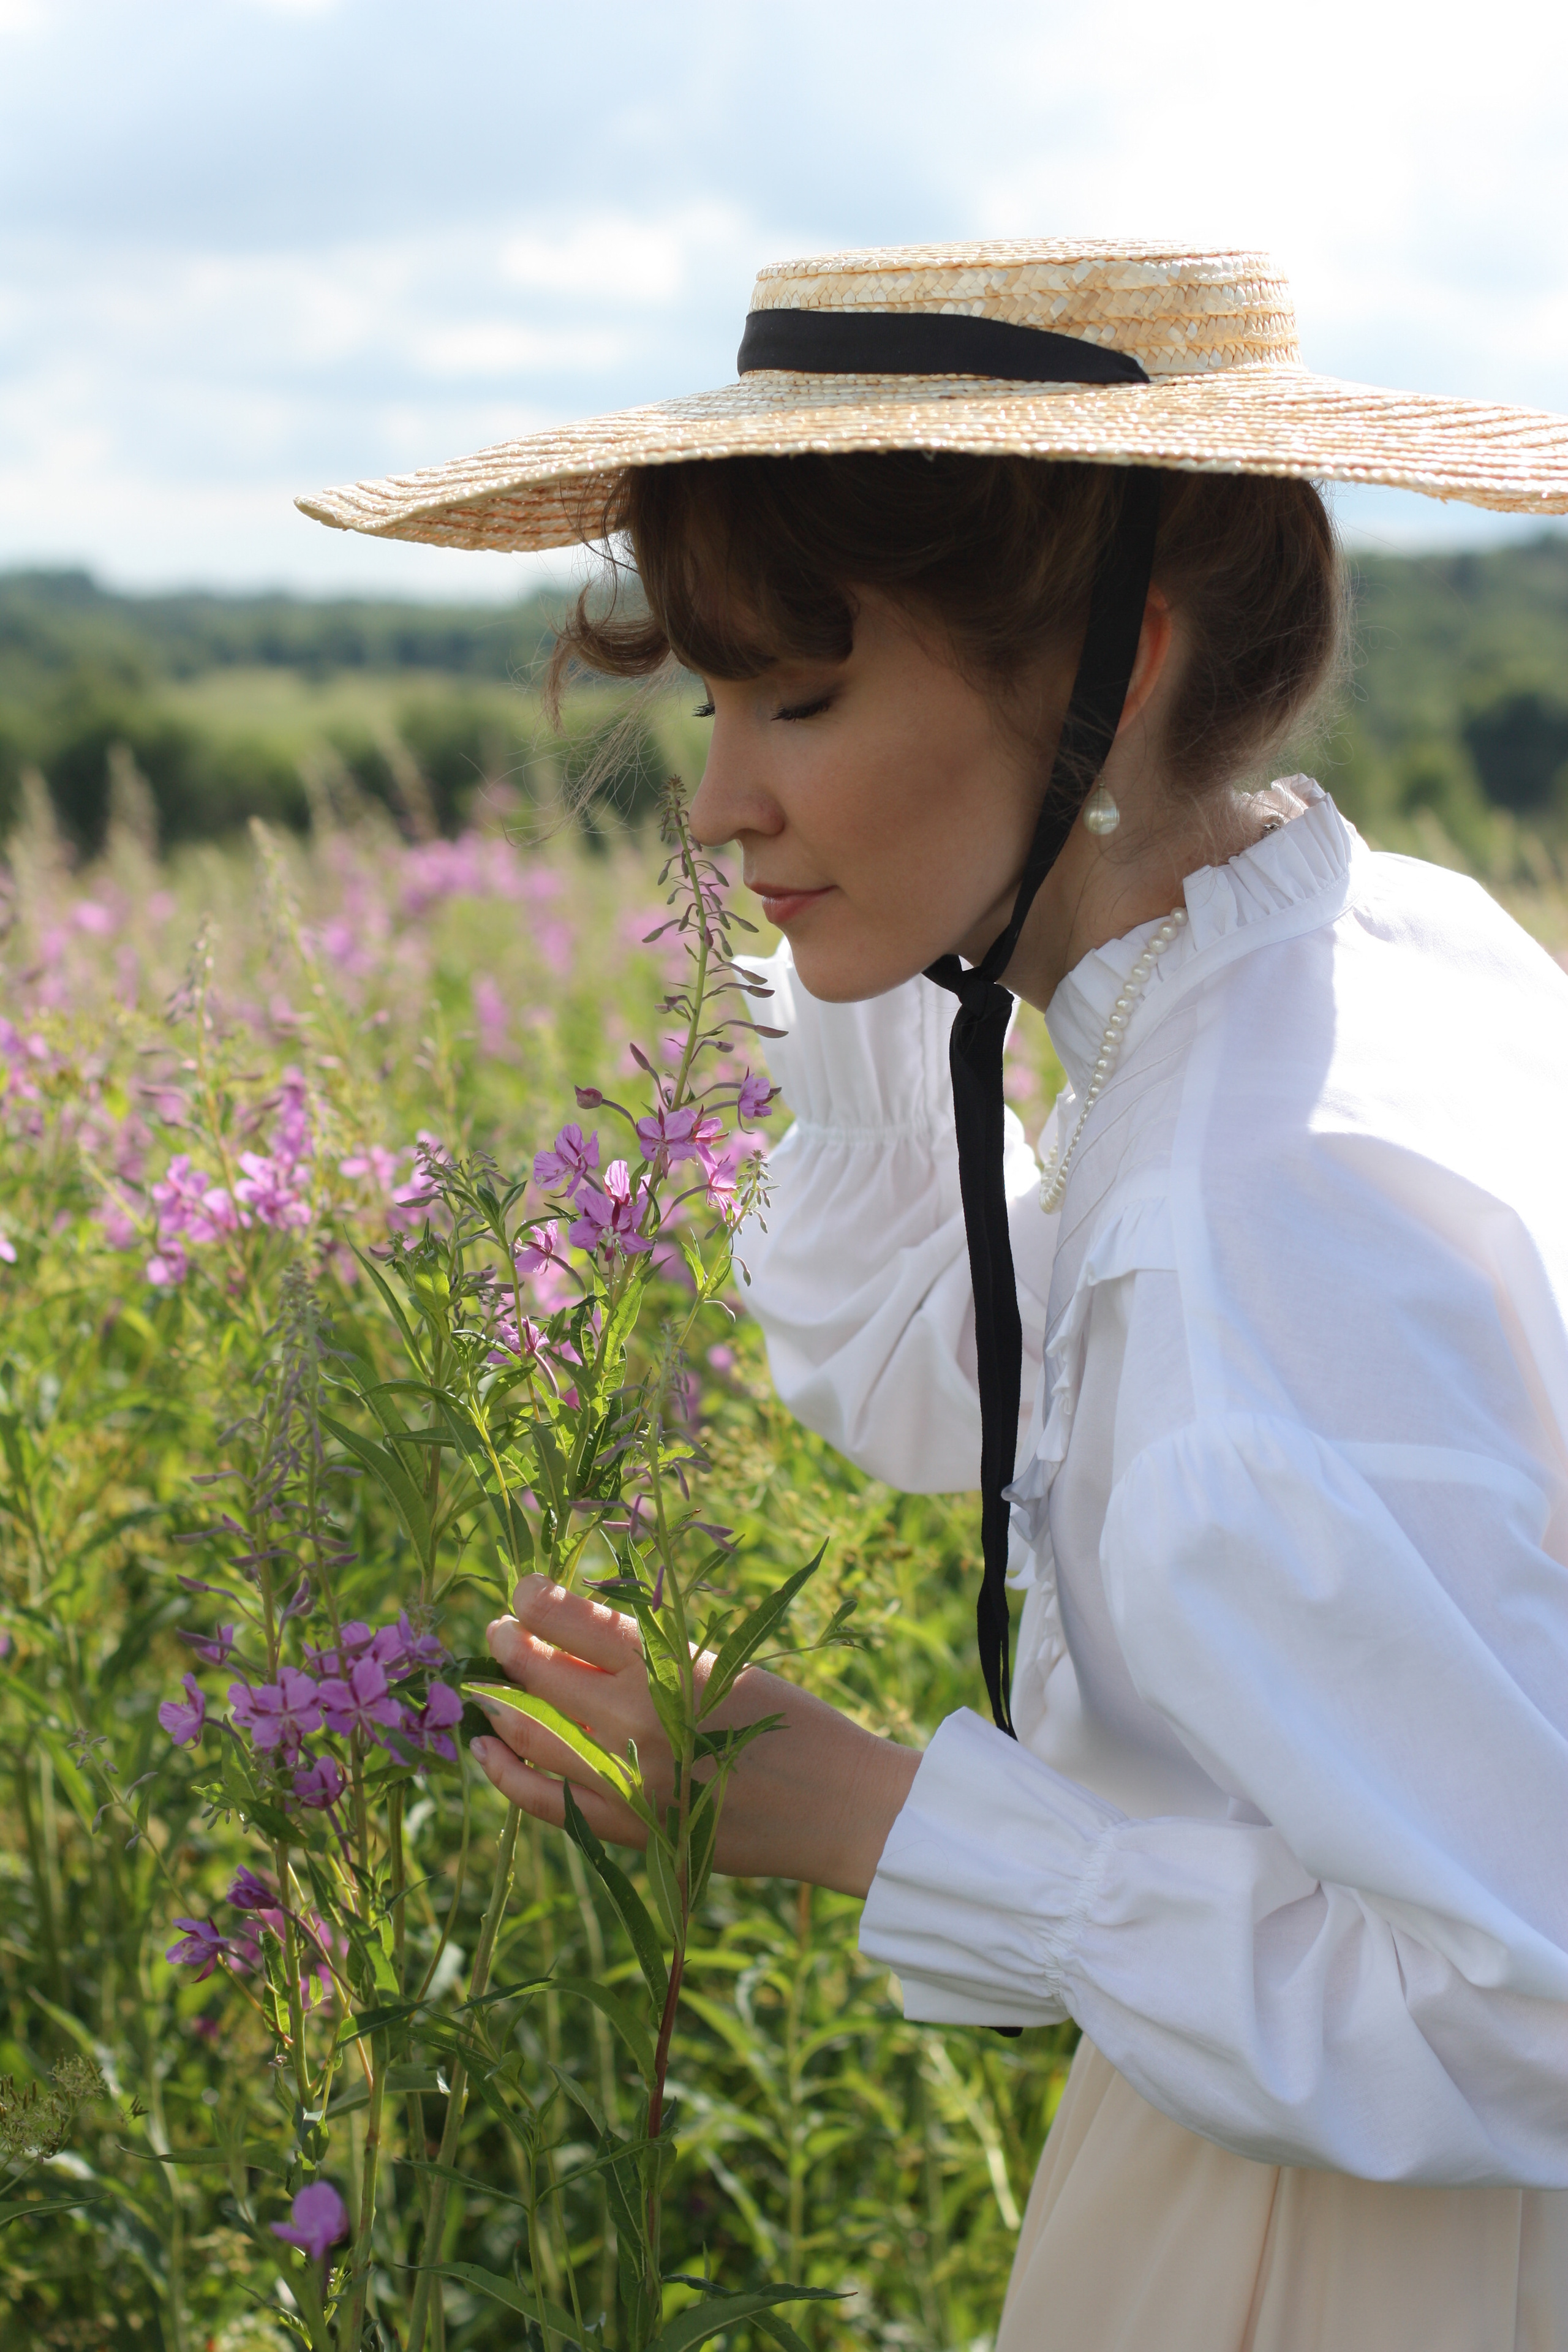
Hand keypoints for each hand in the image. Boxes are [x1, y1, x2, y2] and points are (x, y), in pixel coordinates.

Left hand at [472, 1574, 921, 1898]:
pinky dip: (507, 1773)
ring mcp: (627, 1776)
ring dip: (499, 1703)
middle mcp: (639, 1716)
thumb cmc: (787, 1720)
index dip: (534, 1598)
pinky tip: (488, 1751)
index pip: (573, 1618)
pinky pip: (544, 1799)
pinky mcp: (627, 1826)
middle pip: (540, 1671)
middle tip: (497, 1634)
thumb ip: (650, 1653)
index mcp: (670, 1664)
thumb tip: (572, 1632)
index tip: (522, 1592)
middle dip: (507, 1645)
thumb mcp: (722, 1664)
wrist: (834, 1804)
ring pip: (530, 1733)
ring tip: (489, 1687)